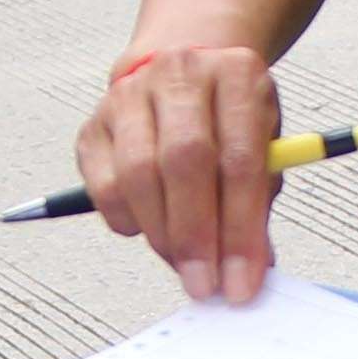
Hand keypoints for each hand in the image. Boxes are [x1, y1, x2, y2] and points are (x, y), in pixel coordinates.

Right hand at [72, 43, 284, 301]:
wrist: (182, 76)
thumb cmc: (228, 124)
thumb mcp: (262, 152)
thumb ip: (257, 207)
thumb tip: (249, 272)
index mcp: (237, 76)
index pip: (240, 161)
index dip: (241, 229)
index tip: (241, 282)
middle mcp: (181, 73)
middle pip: (184, 161)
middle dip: (195, 236)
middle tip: (204, 285)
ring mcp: (131, 95)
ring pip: (138, 174)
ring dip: (161, 234)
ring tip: (182, 264)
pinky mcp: (95, 124)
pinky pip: (105, 186)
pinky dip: (128, 221)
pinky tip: (149, 228)